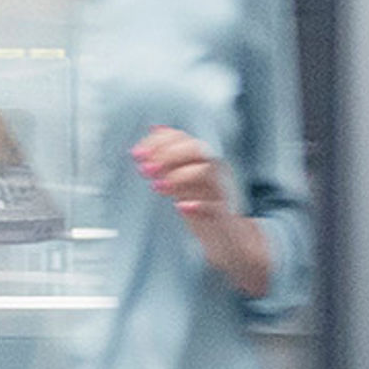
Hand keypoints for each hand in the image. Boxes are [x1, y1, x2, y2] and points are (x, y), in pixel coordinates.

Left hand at [131, 126, 271, 300]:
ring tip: (158, 186)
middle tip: (145, 169)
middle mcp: (214, 170)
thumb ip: (172, 157)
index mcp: (204, 160)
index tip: (138, 153)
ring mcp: (221, 190)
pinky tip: (181, 207)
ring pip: (206, 172)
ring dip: (179, 176)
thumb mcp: (185, 179)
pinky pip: (215, 205)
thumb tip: (155, 129)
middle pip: (196, 149)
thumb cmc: (204, 207)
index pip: (183, 138)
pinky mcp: (224, 214)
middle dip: (167, 155)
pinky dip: (198, 204)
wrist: (229, 239)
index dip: (159, 142)